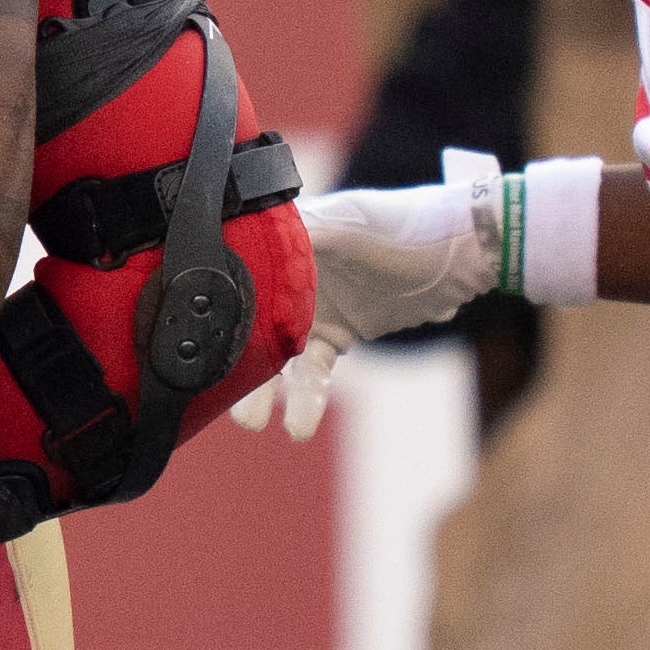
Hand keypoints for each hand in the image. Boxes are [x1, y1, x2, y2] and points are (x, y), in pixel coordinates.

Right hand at [228, 151, 506, 439]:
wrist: (460, 254)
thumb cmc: (404, 225)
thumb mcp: (350, 224)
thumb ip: (300, 236)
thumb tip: (245, 238)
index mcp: (283, 239)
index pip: (235, 268)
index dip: (212, 299)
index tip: (190, 332)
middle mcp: (288, 272)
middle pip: (246, 318)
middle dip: (229, 358)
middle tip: (211, 393)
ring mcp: (310, 306)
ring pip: (276, 353)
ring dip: (265, 389)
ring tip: (254, 423)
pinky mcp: (335, 334)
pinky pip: (314, 372)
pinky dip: (308, 397)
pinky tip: (300, 425)